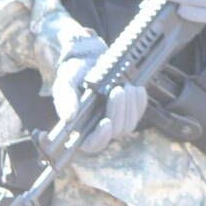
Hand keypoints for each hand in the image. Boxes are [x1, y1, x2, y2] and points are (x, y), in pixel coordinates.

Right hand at [50, 35, 147, 154]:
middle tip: (118, 90)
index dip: (100, 137)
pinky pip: (139, 113)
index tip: (106, 122)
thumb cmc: (75, 75)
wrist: (90, 62)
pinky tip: (136, 89)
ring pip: (129, 124)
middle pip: (115, 131)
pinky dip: (140, 102)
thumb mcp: (66, 83)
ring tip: (126, 86)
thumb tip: (68, 118)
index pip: (92, 144)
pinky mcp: (129, 112)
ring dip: (130, 105)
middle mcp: (99, 128)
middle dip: (118, 110)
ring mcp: (116, 121)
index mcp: (81, 128)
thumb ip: (65, 99)